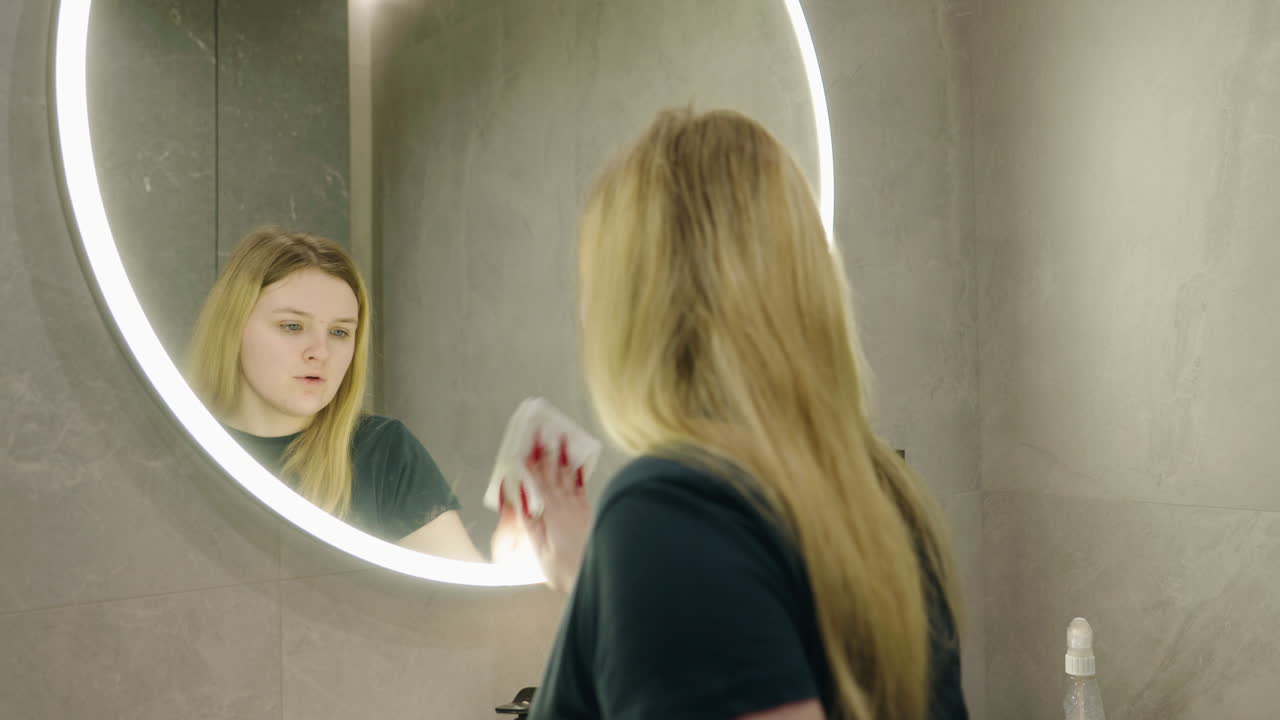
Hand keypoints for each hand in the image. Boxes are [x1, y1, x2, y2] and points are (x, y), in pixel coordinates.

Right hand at [516, 431, 591, 591]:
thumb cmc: (564, 570)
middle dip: (546, 451)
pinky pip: (583, 488)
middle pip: (554, 473)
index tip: (524, 444)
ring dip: (564, 456)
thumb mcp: (539, 550)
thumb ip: (530, 522)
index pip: (537, 481)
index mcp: (550, 514)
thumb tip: (519, 497)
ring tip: (562, 437)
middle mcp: (566, 506)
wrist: (597, 578)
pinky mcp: (588, 514)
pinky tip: (580, 463)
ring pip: (570, 476)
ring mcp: (579, 508)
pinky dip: (580, 473)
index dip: (530, 462)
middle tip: (541, 429)